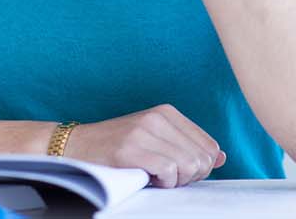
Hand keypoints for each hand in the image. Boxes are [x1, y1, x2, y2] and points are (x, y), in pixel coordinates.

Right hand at [63, 104, 226, 187]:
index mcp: (168, 112)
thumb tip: (221, 158)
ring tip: (156, 177)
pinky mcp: (131, 149)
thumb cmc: (117, 148)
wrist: (75, 147)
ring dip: (175, 181)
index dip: (201, 167)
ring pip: (188, 165)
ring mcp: (144, 132)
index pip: (209, 146)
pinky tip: (148, 179)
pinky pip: (169, 172)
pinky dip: (163, 183)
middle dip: (189, 176)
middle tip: (168, 178)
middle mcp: (158, 117)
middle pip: (202, 158)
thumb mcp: (155, 139)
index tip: (180, 172)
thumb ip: (187, 145)